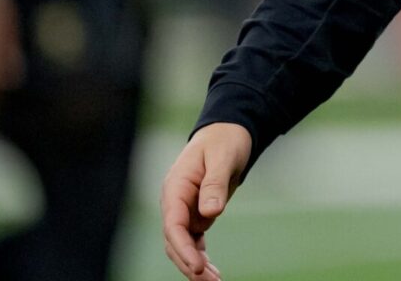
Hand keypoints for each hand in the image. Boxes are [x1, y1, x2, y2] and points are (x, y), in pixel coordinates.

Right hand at [162, 122, 251, 280]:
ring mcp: (184, 210)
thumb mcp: (223, 158)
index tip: (197, 267)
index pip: (172, 224)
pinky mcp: (196, 216)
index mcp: (175, 187)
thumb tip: (210, 212)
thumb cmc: (225, 141)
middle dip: (189, 264)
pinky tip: (213, 274)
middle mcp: (175, 202)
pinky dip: (201, 258)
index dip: (183, 248)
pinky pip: (195, 242)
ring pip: (184, 246)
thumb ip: (215, 184)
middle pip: (175, 241)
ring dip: (195, 265)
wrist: (228, 133)